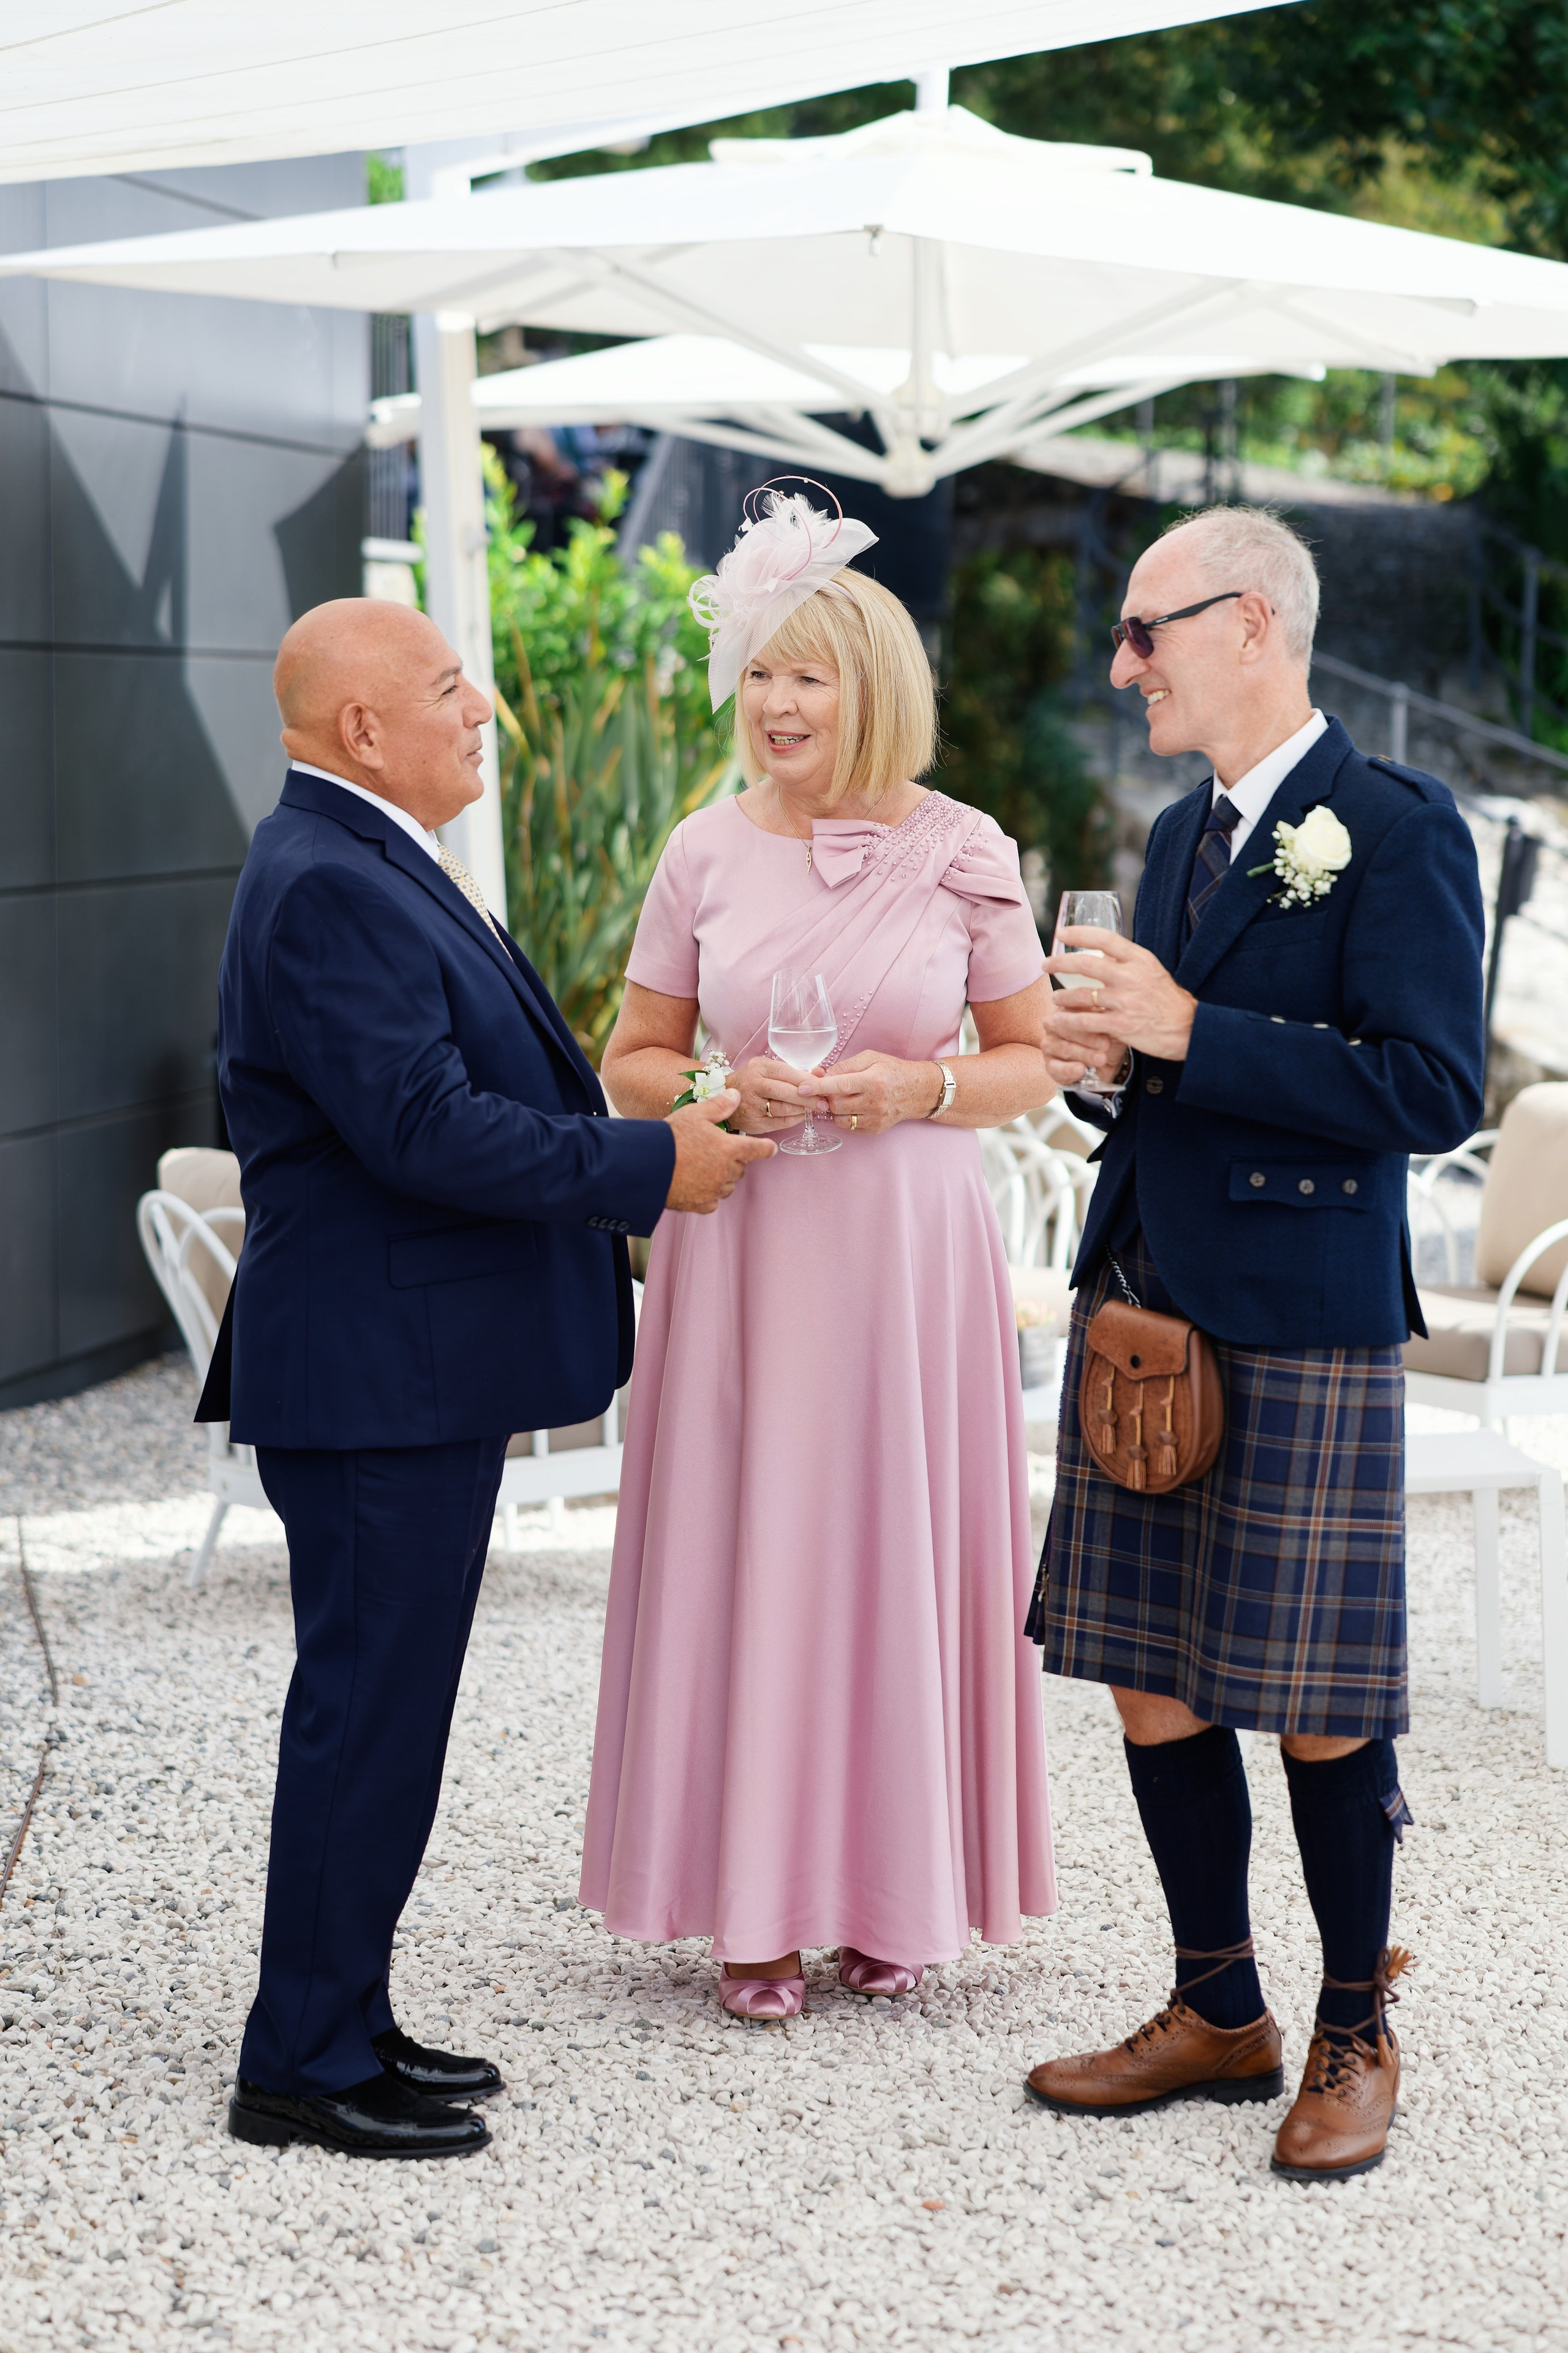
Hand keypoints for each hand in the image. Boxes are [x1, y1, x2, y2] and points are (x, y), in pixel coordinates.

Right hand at [665, 1093, 774, 1213]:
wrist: (647, 1165)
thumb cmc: (671, 1137)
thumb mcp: (695, 1114)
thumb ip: (719, 1106)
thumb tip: (736, 1095)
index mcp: (729, 1148)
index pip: (757, 1149)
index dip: (766, 1148)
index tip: (771, 1149)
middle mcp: (725, 1171)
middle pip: (741, 1169)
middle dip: (736, 1161)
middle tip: (720, 1153)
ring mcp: (713, 1190)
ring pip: (728, 1186)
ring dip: (723, 1178)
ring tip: (706, 1169)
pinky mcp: (699, 1204)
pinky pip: (713, 1201)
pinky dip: (709, 1195)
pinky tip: (697, 1186)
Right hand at [727, 1055, 829, 1134]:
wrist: (724, 1095)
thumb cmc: (754, 1081)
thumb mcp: (770, 1070)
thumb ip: (795, 1072)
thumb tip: (821, 1074)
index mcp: (759, 1067)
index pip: (787, 1072)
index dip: (806, 1081)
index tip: (823, 1086)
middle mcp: (753, 1084)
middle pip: (785, 1091)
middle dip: (808, 1098)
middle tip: (823, 1102)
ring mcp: (752, 1105)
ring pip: (783, 1108)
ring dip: (803, 1109)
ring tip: (815, 1109)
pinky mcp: (754, 1122)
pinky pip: (780, 1122)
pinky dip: (795, 1119)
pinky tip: (802, 1115)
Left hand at [807, 1051, 943, 1134]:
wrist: (918, 1091)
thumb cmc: (892, 1070)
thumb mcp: (870, 1058)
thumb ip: (844, 1066)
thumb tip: (819, 1074)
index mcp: (873, 1080)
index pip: (840, 1085)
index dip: (818, 1087)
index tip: (801, 1088)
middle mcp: (875, 1102)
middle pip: (836, 1103)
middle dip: (827, 1095)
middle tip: (829, 1087)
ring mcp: (875, 1118)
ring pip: (839, 1117)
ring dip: (834, 1107)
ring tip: (844, 1096)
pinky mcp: (875, 1129)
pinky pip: (848, 1126)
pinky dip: (844, 1116)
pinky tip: (853, 1106)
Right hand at [1042, 991, 1129, 1093]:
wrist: (1107, 1060)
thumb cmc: (1106, 1037)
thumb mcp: (1109, 1024)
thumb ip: (1103, 1015)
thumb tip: (1105, 1009)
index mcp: (1066, 1009)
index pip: (1072, 1010)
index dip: (1088, 1017)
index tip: (1106, 1024)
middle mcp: (1053, 1025)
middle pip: (1066, 1029)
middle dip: (1087, 1037)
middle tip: (1106, 1044)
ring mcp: (1049, 1045)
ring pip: (1064, 1048)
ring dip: (1084, 1054)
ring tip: (1101, 1059)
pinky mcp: (1050, 1065)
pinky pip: (1055, 1067)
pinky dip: (1069, 1070)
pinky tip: (1081, 1070)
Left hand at [1045, 926, 1197, 1062]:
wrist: (1188, 1029)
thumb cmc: (1168, 1000)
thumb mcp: (1152, 971)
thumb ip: (1128, 962)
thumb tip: (1101, 951)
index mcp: (1139, 959)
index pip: (1105, 938)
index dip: (1080, 933)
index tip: (1061, 933)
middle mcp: (1131, 977)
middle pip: (1086, 963)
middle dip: (1060, 963)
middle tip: (1046, 965)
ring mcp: (1125, 1001)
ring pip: (1082, 994)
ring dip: (1062, 996)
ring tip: (1055, 998)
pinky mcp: (1121, 1025)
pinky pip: (1085, 1021)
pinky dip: (1068, 1021)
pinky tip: (1058, 1021)